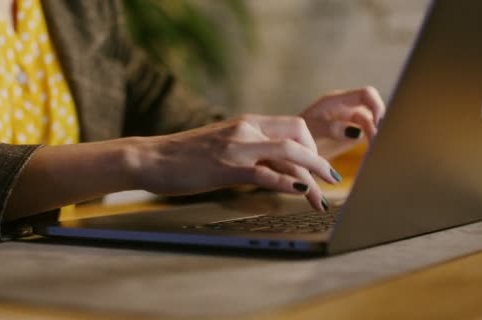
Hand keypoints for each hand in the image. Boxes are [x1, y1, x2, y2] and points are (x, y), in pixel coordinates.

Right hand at [128, 114, 342, 210]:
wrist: (150, 158)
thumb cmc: (184, 156)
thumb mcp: (222, 146)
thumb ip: (248, 150)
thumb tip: (272, 167)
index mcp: (246, 123)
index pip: (294, 125)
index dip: (313, 146)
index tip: (317, 167)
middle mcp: (245, 129)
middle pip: (298, 136)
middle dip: (320, 160)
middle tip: (331, 181)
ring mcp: (236, 147)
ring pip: (288, 154)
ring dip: (311, 175)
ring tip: (322, 198)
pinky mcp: (225, 168)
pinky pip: (264, 173)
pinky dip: (286, 183)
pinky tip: (299, 193)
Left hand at [299, 86, 385, 158]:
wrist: (288, 148)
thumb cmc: (295, 136)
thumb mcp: (312, 132)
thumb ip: (332, 129)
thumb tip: (357, 131)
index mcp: (335, 101)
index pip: (366, 94)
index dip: (377, 106)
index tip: (378, 126)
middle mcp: (344, 107)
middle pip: (373, 105)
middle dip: (380, 121)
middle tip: (379, 140)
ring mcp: (348, 119)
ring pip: (372, 121)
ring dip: (376, 133)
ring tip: (375, 150)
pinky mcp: (349, 133)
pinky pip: (367, 133)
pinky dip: (371, 141)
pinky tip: (371, 153)